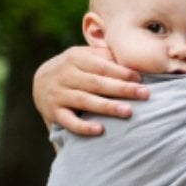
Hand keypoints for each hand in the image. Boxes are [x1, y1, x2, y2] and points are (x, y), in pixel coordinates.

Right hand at [33, 45, 149, 135]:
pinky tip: (100, 130)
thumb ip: (106, 56)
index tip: (140, 79)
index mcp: (76, 58)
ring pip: (85, 100)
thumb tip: (135, 57)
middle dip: (122, 89)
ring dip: (107, 107)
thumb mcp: (86, 55)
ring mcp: (58, 94)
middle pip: (97, 83)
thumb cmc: (75, 67)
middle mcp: (65, 75)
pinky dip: (83, 126)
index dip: (122, 72)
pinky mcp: (53, 112)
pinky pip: (69, 121)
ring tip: (128, 112)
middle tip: (145, 94)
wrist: (40, 81)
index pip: (102, 66)